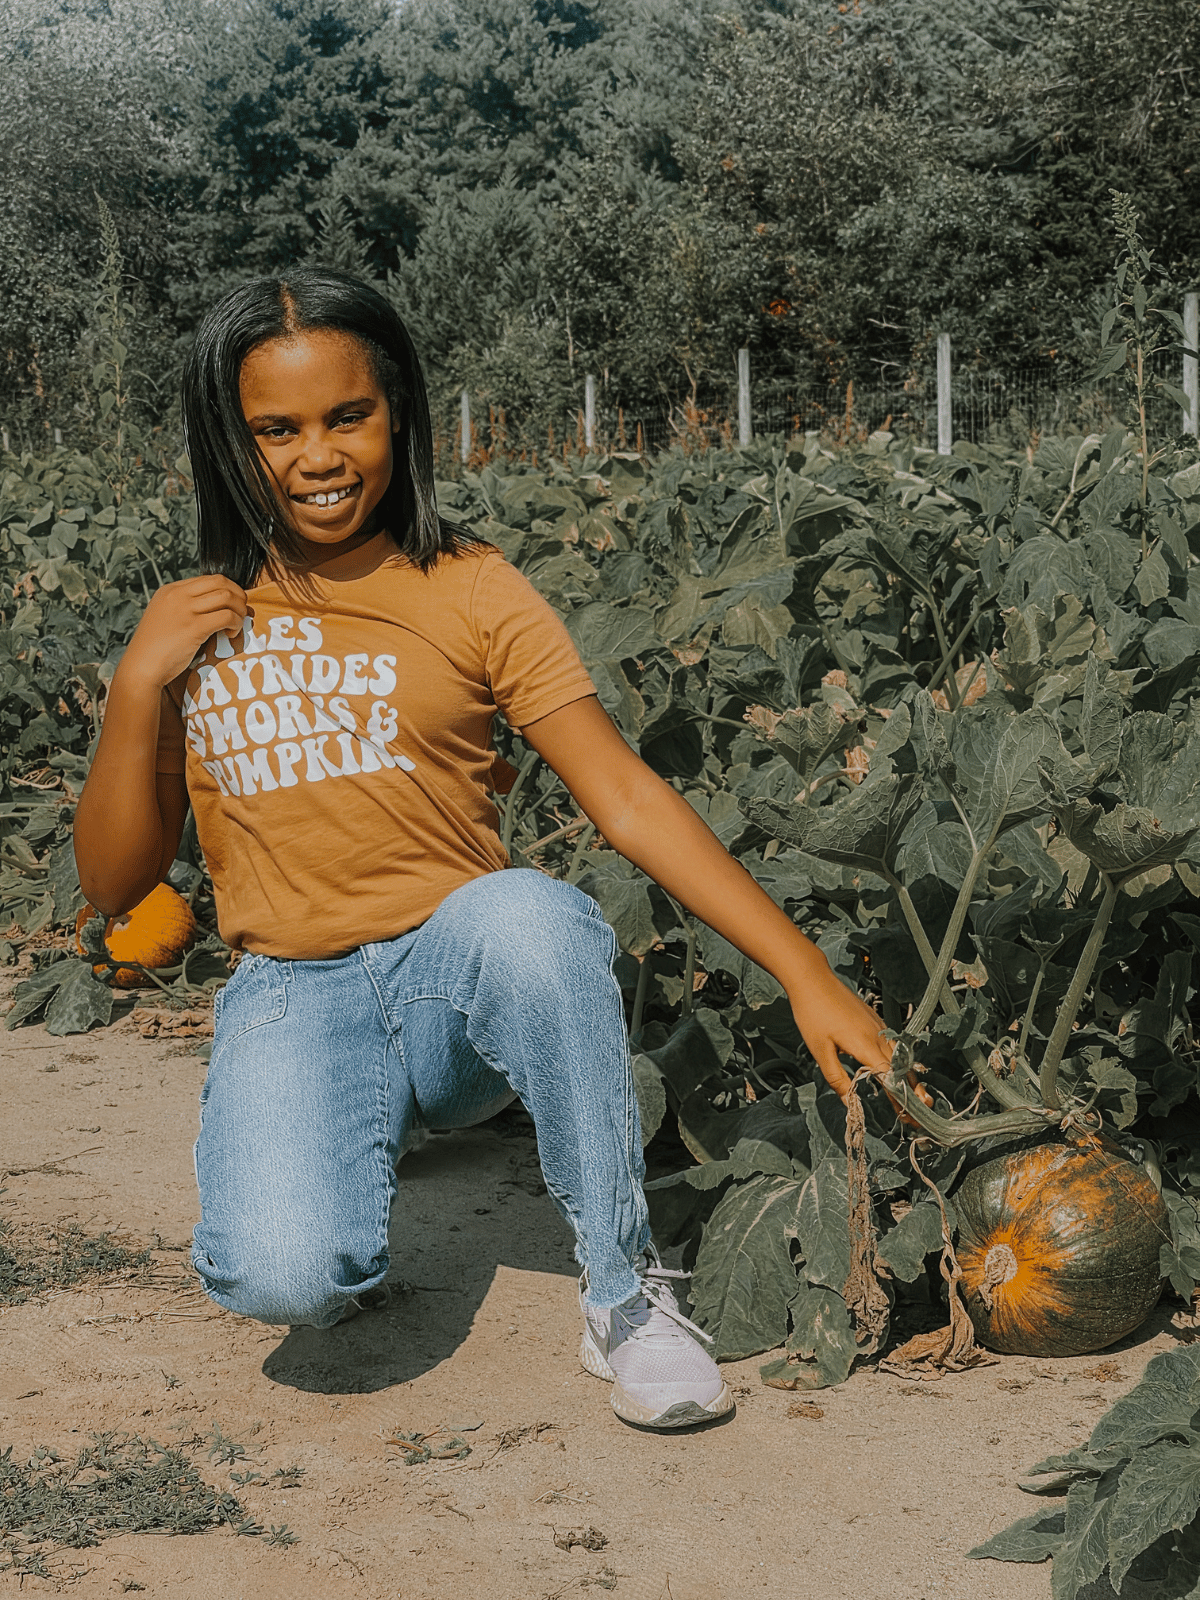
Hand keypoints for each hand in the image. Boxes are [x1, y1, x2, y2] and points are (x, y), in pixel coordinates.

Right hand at [120, 576, 247, 688]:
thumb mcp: (166, 617)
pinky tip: (231, 634)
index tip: (233, 604)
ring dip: (239, 610)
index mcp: (170, 590)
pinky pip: (227, 616)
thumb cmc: (155, 648)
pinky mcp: (194, 627)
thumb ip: (185, 608)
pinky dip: (236, 624)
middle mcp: (178, 595)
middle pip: (220, 581)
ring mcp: (185, 609)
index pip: (208, 578)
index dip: (227, 589)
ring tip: (236, 625)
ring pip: (226, 596)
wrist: (141, 667)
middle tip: (241, 611)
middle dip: (238, 595)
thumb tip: (215, 608)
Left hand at [790, 963, 933, 1119]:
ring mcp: (879, 1027)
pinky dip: (899, 1063)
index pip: (891, 1078)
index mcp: (866, 1045)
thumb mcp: (819, 1051)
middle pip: (902, 1070)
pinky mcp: (876, 1021)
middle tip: (917, 1118)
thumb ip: (837, 1078)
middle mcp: (879, 1036)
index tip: (910, 1118)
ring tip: (915, 1099)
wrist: (813, 979)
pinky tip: (897, 1072)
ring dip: (908, 1079)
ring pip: (901, 1058)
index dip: (901, 1100)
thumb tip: (849, 1102)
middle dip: (912, 1094)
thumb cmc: (813, 1013)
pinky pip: (894, 1046)